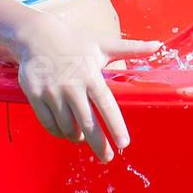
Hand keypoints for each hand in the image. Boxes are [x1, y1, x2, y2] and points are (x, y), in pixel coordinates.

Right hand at [13, 19, 162, 162]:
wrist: (37, 35)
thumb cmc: (75, 41)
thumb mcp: (103, 45)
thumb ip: (131, 49)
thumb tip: (158, 45)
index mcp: (91, 76)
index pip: (107, 107)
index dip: (115, 127)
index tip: (124, 144)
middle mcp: (71, 87)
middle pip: (87, 124)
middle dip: (98, 144)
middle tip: (107, 157)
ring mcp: (52, 93)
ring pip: (67, 127)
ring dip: (78, 137)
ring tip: (85, 138)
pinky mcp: (34, 96)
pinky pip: (49, 124)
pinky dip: (59, 132)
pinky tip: (67, 132)